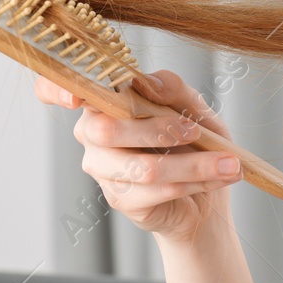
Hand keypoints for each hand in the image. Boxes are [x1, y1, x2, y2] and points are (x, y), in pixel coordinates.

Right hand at [33, 69, 242, 244]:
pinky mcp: (120, 199)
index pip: (54, 88)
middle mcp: (92, 132)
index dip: (53, 90)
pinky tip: (217, 178)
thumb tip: (147, 83)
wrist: (209, 192)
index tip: (73, 97)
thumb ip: (173, 88)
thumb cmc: (195, 142)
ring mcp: (102, 168)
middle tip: (197, 130)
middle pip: (107, 130)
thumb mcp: (195, 107)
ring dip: (194, 165)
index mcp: (104, 100)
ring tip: (228, 163)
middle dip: (160, 129)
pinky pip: (156, 191)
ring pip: (142, 167)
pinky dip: (195, 182)